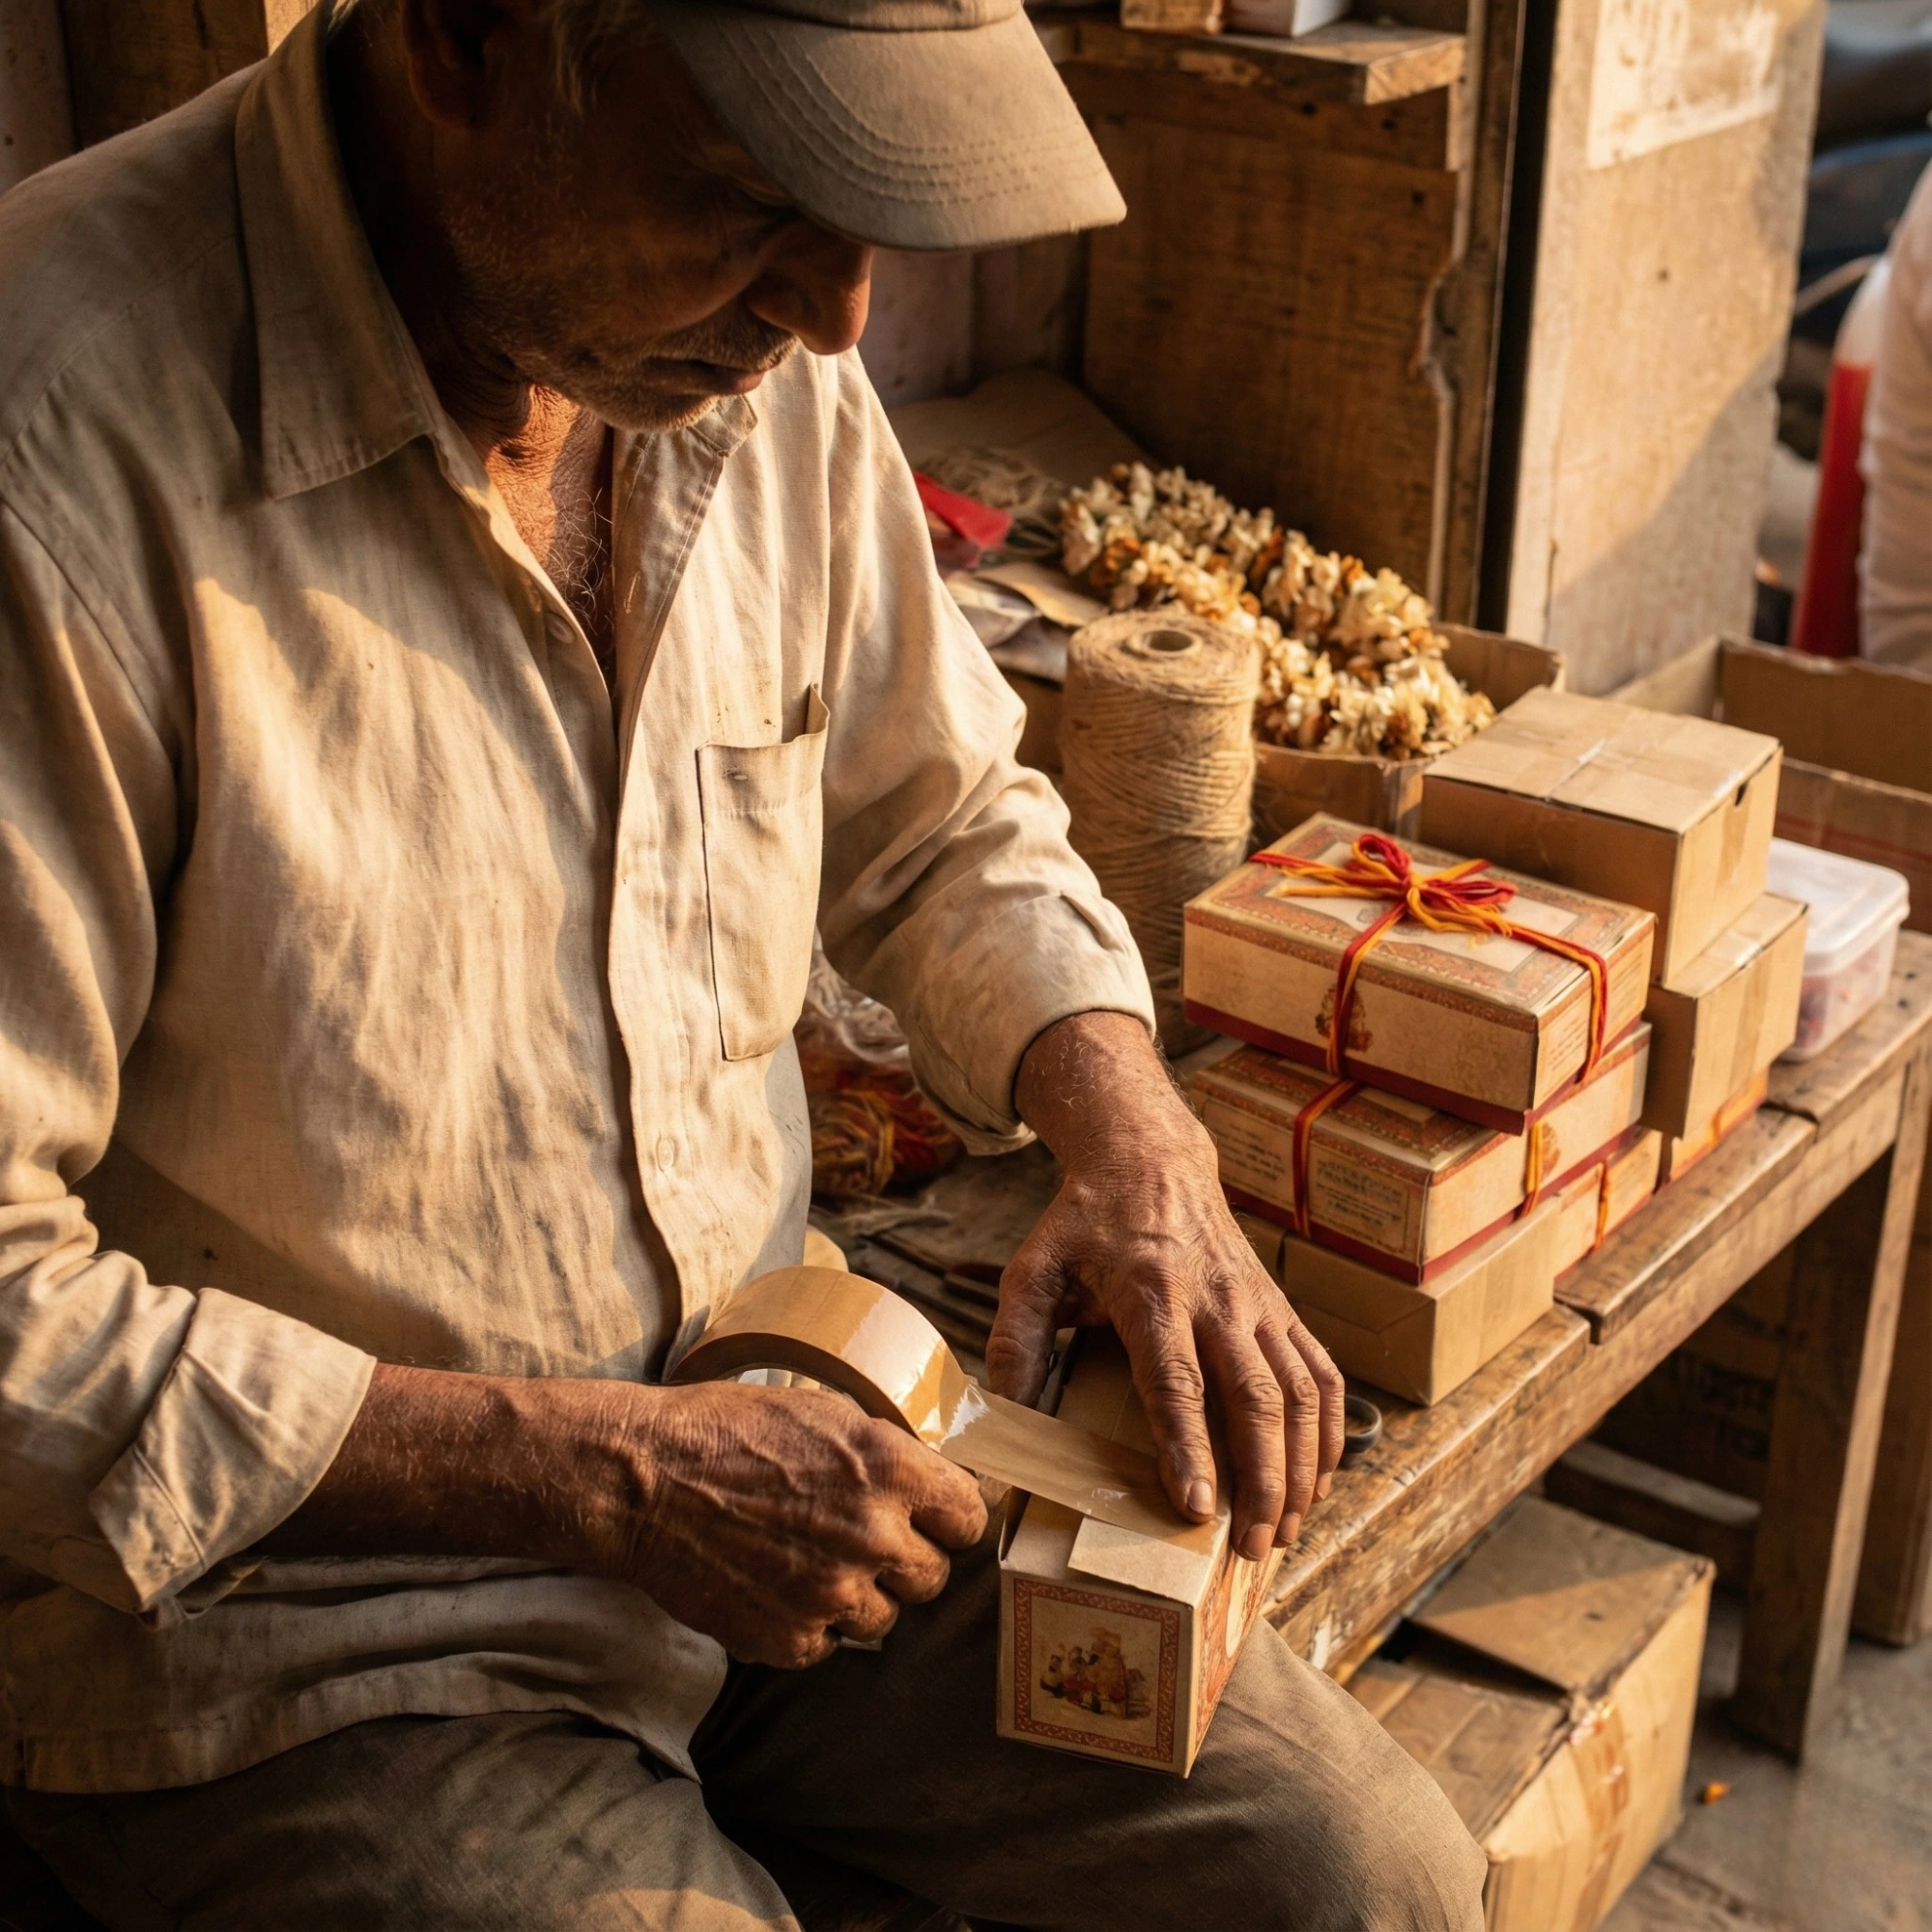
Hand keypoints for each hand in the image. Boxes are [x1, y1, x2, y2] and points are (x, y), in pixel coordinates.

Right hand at [264, 1368, 985, 1668]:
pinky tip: (771, 1583)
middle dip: (903, 1560)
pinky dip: (805, 1623)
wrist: (642, 1480)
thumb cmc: (728, 1430)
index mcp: (892, 1470)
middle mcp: (874, 1536)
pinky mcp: (791, 1639)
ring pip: (883, 1619)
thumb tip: (929, 1481)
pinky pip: (826, 1643)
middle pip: (932, 1577)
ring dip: (856, 1596)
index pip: (970, 1519)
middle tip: (858, 1539)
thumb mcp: (823, 1412)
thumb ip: (886, 1452)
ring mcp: (834, 1594)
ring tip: (805, 1559)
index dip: (948, 1518)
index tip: (932, 1521)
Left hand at [993, 1011, 1343, 1561]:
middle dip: (1261, 1478)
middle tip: (1249, 1549)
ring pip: (1299, 1392)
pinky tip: (1317, 1480)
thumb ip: (1016, 1341)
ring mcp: (1257, 1304)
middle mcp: (1216, 1298)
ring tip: (1281, 1533)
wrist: (1149, 1159)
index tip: (1197, 1507)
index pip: (1175, 1378)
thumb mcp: (1033, 1269)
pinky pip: (1320, 1374)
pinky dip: (1328, 1432)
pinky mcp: (1280, 1309)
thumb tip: (1002, 1419)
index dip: (1188, 1445)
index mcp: (1149, 1290)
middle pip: (1254, 1397)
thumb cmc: (1084, 1224)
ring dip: (1300, 1467)